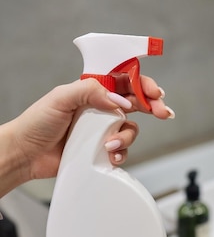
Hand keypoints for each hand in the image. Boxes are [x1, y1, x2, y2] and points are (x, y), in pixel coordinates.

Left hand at [3, 76, 173, 189]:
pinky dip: (120, 153)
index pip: (124, 82)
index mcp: (92, 90)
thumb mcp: (61, 97)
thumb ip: (91, 91)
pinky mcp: (100, 150)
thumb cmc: (37, 122)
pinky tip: (110, 155)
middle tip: (163, 112)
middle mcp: (100, 108)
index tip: (155, 93)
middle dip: (153, 107)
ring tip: (112, 144)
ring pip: (130, 129)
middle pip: (136, 104)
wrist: (26, 154)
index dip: (142, 85)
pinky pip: (121, 150)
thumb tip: (119, 100)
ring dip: (127, 136)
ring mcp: (101, 130)